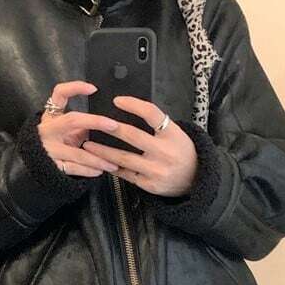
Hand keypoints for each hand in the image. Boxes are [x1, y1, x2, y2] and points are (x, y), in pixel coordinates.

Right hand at [38, 81, 122, 176]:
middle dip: (95, 122)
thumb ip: (80, 126)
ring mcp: (49, 148)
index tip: (93, 89)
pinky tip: (100, 171)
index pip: (59, 94)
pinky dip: (88, 170)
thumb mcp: (63, 130)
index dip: (75, 88)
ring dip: (98, 158)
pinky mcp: (51, 165)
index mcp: (51, 116)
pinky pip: (73, 168)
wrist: (31, 163)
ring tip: (114, 163)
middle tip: (114, 125)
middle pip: (72, 120)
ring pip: (77, 153)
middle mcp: (48, 130)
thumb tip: (106, 124)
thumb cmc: (54, 142)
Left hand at [81, 96, 197, 195]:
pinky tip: (99, 161)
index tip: (117, 100)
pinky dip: (111, 166)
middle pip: (134, 136)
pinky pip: (125, 174)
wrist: (196, 179)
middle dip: (111, 129)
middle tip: (94, 122)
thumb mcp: (176, 133)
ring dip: (103, 151)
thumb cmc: (181, 150)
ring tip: (88, 145)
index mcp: (173, 134)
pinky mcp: (149, 184)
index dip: (134, 105)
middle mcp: (165, 152)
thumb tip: (128, 109)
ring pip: (124, 159)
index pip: (152, 114)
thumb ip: (156, 124)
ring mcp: (156, 170)